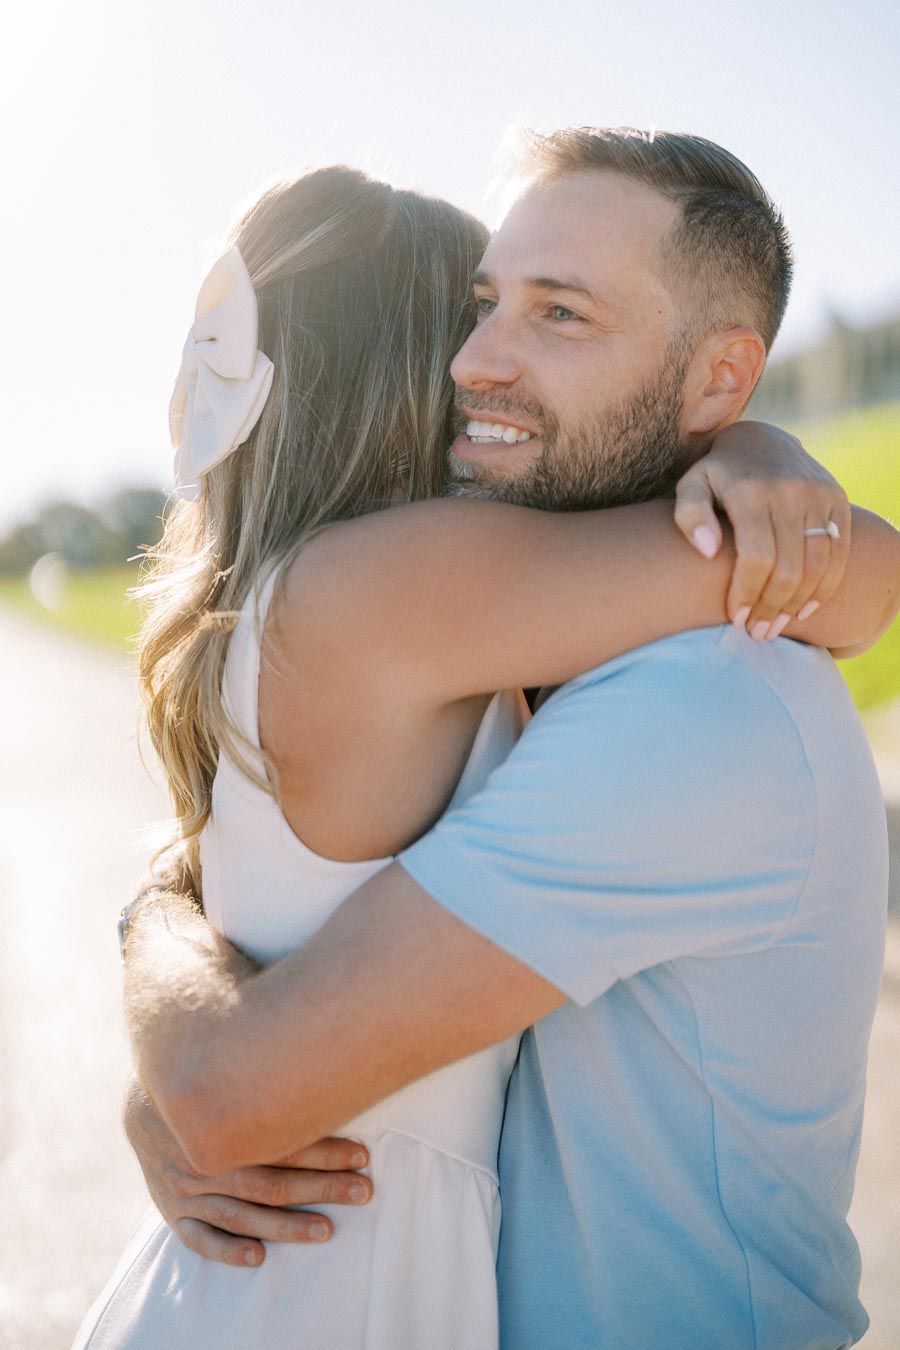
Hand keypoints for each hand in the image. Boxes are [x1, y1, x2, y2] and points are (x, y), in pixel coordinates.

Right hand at [123, 1079, 372, 1267]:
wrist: (145, 1100)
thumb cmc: (205, 1078)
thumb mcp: (230, 1063)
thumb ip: (270, 1066)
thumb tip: (318, 1039)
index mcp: (220, 1122)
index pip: (280, 1140)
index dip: (324, 1149)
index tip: (363, 1155)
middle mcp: (203, 1159)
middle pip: (269, 1180)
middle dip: (320, 1187)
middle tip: (363, 1192)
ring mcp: (185, 1190)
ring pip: (241, 1213)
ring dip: (285, 1225)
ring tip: (326, 1231)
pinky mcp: (174, 1212)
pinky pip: (199, 1237)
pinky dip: (227, 1250)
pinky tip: (257, 1257)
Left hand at [674, 421, 850, 635]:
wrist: (761, 441)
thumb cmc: (717, 477)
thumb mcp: (691, 487)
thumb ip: (690, 516)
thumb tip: (706, 551)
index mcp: (750, 491)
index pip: (756, 558)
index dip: (747, 594)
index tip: (736, 618)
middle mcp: (790, 491)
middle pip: (787, 567)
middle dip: (772, 607)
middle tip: (758, 632)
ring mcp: (818, 494)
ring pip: (816, 565)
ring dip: (797, 604)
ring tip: (778, 625)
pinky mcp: (837, 500)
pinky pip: (838, 553)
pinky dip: (825, 586)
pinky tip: (805, 609)